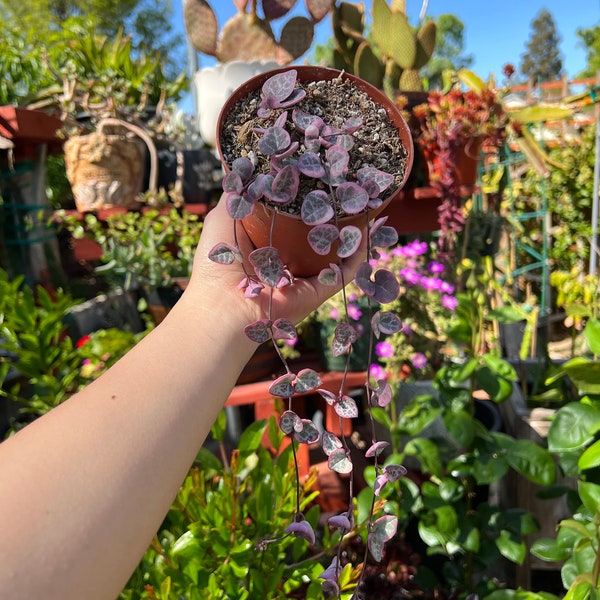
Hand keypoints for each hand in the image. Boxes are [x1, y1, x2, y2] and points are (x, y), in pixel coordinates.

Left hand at [189, 196, 365, 325]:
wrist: (223, 302)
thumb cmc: (219, 259)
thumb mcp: (224, 215)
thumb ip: (237, 193)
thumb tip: (247, 163)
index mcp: (267, 247)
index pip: (292, 222)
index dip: (307, 202)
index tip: (320, 179)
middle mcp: (288, 263)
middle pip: (317, 236)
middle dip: (333, 216)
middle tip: (349, 191)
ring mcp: (305, 278)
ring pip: (335, 253)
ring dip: (352, 233)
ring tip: (366, 206)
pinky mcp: (319, 291)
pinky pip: (345, 272)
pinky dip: (358, 254)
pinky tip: (368, 230)